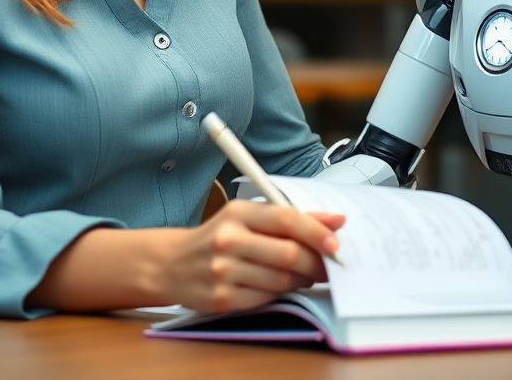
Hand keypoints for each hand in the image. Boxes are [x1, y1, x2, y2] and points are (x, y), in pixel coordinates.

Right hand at [166, 200, 344, 312]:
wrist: (174, 263)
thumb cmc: (221, 236)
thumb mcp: (250, 216)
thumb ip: (293, 218)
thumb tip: (337, 220)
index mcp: (238, 212)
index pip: (285, 219)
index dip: (316, 232)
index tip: (336, 243)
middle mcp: (228, 240)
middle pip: (288, 255)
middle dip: (316, 263)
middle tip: (329, 266)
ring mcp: (223, 271)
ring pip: (281, 281)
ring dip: (301, 280)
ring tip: (304, 275)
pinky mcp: (221, 299)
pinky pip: (266, 299)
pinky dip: (280, 293)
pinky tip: (279, 286)